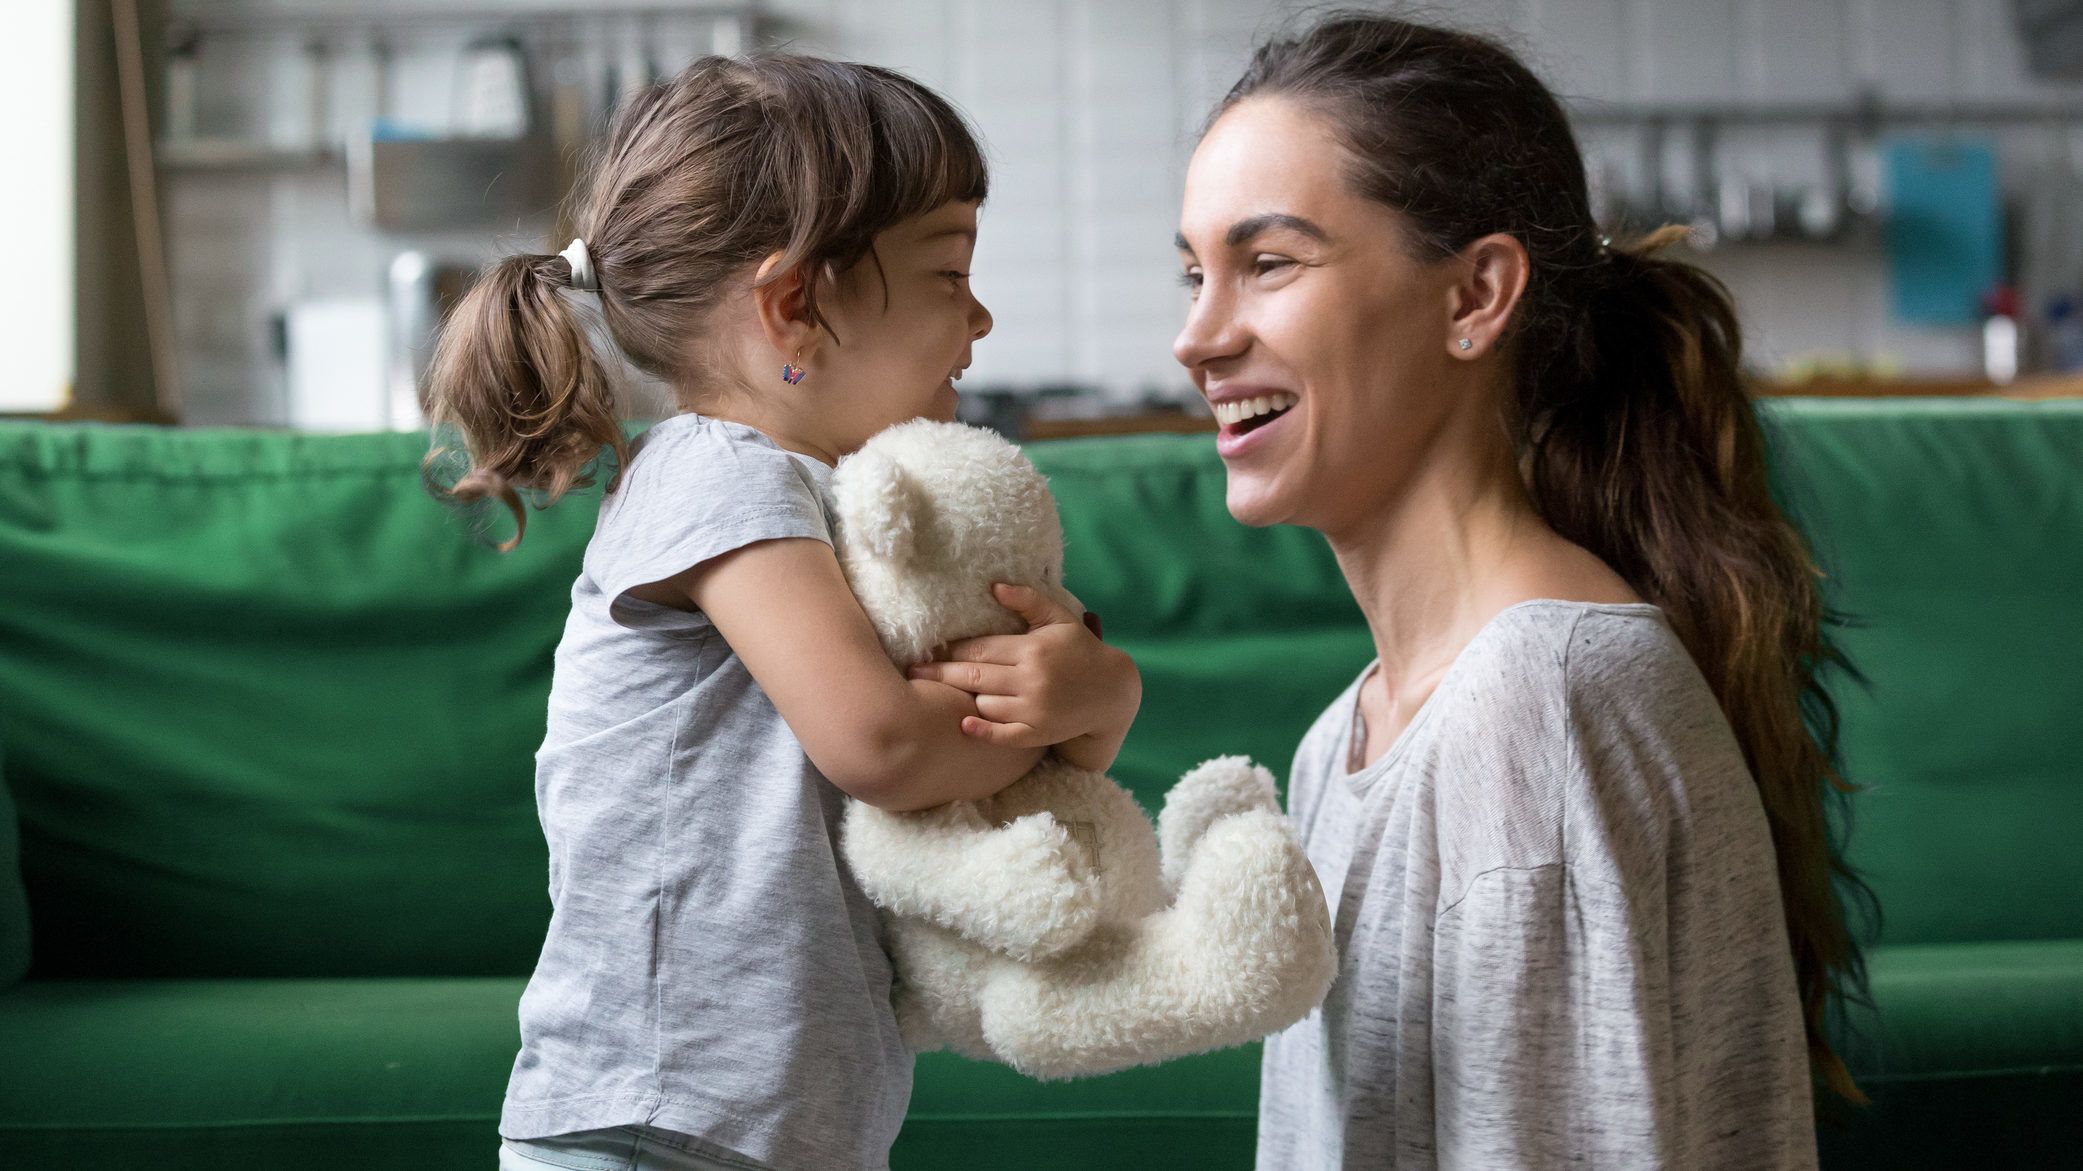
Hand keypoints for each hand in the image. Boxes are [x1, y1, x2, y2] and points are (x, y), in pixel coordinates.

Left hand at [906, 582, 1140, 771]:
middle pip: (973, 676)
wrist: (1112, 692)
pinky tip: (964, 723)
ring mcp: (1034, 709)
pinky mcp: (1037, 733)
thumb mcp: (1060, 619)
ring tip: (945, 691)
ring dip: (965, 697)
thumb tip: (994, 587)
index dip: (952, 649)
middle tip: (914, 670)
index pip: (980, 648)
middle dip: (940, 672)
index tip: (931, 647)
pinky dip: (981, 729)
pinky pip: (1002, 734)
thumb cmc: (1080, 650)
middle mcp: (1031, 679)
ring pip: (984, 703)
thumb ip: (1028, 601)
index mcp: (1032, 649)